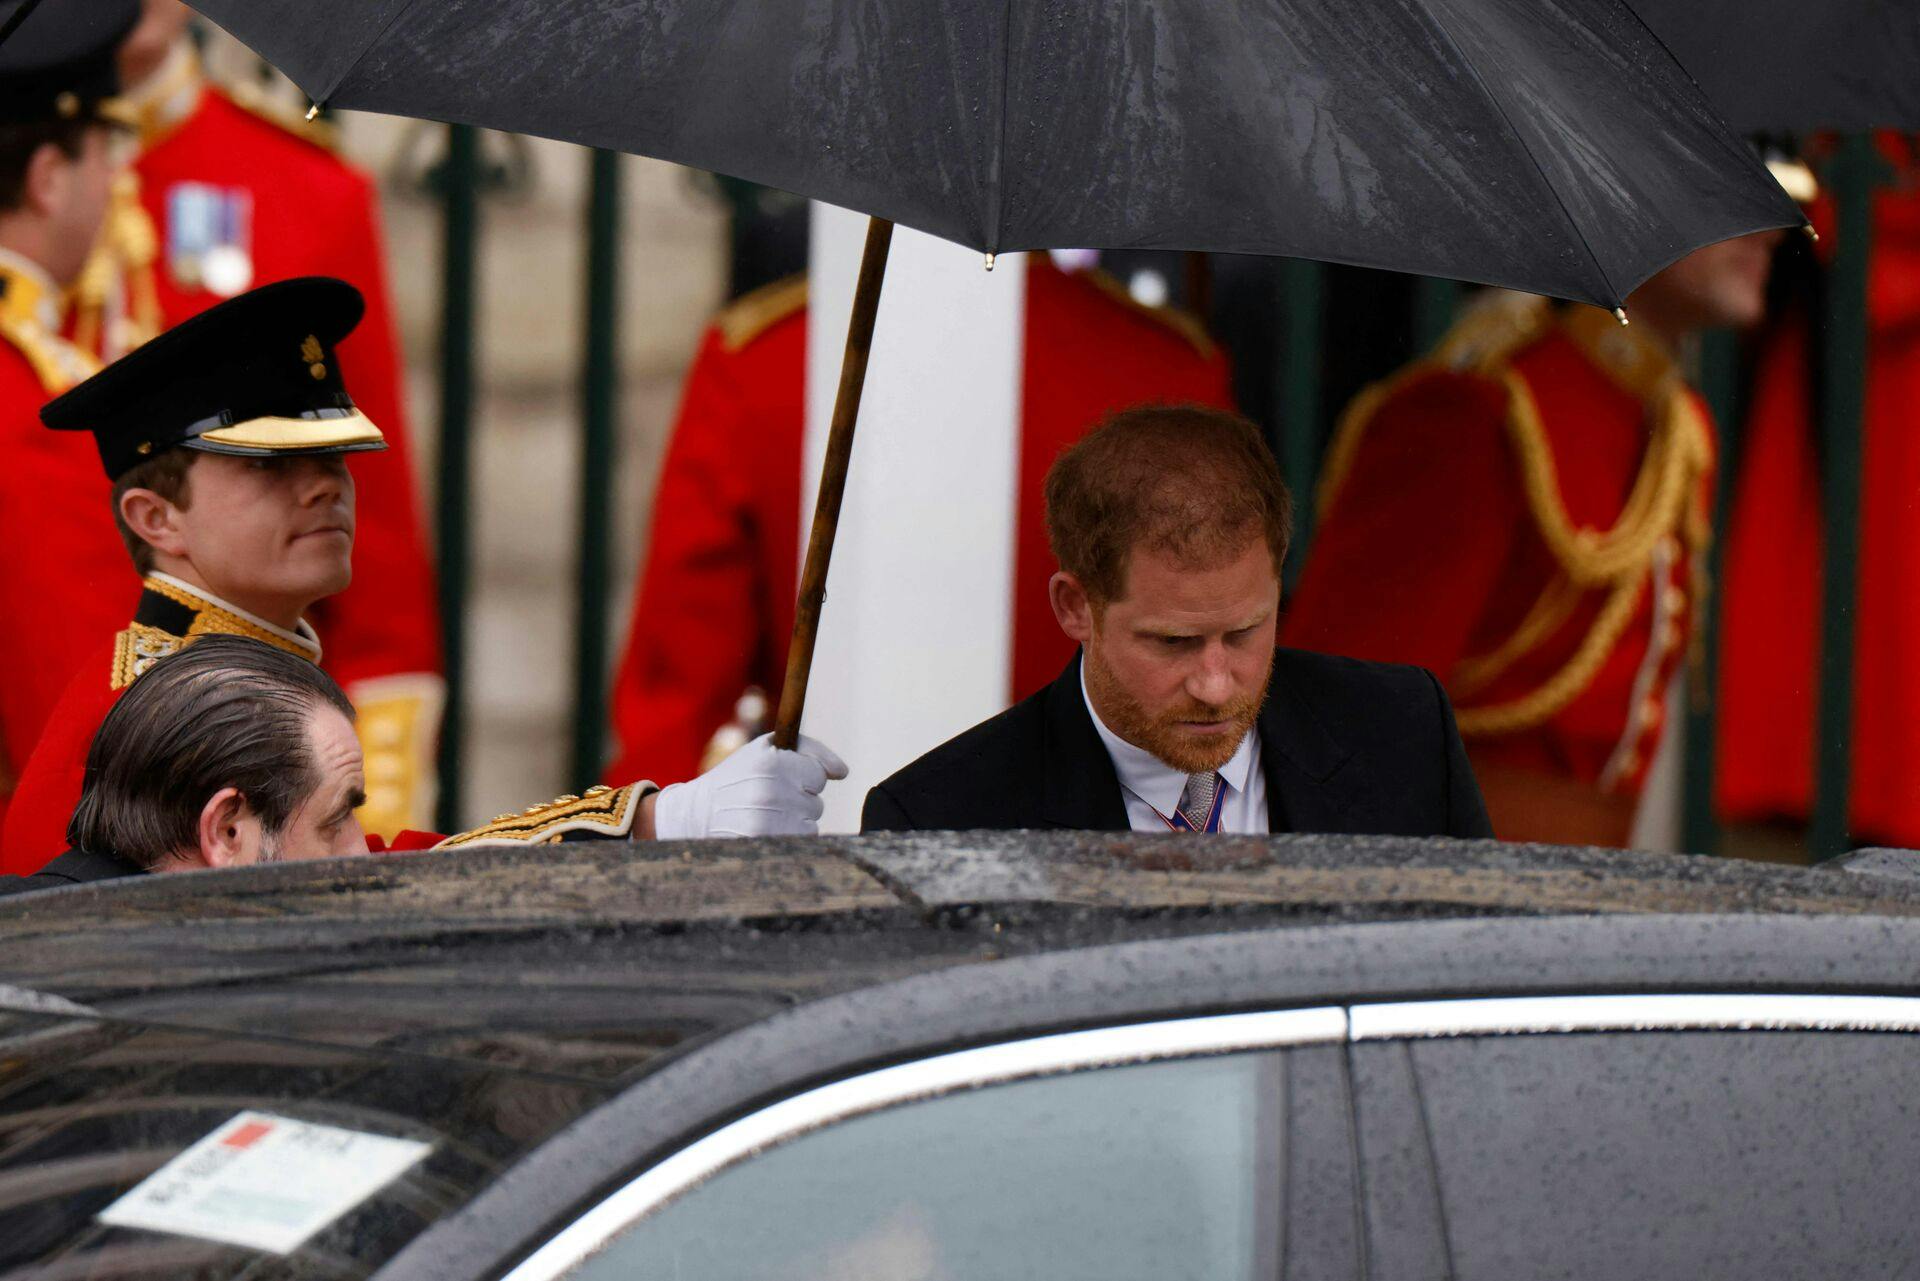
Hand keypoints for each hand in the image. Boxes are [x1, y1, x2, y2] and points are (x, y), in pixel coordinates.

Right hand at [652, 733, 848, 838]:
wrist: (696, 814)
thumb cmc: (736, 777)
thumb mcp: (764, 749)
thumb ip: (809, 750)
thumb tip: (843, 772)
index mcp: (772, 762)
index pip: (818, 775)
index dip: (802, 778)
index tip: (781, 780)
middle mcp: (772, 790)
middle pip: (816, 802)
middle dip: (798, 801)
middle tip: (767, 799)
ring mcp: (769, 819)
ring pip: (811, 823)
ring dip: (794, 821)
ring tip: (764, 815)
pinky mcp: (766, 842)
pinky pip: (800, 841)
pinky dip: (788, 838)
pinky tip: (765, 830)